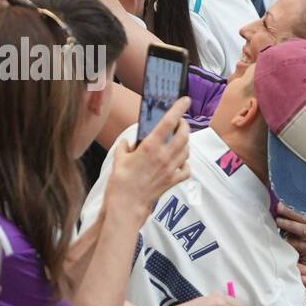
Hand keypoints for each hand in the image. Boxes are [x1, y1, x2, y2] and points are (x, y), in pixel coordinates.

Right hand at [106, 97, 190, 214]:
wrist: (127, 204)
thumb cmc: (121, 181)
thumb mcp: (119, 158)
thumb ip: (125, 146)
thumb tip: (128, 142)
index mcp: (150, 146)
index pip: (169, 122)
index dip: (179, 109)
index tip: (185, 100)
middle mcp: (164, 156)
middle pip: (184, 135)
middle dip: (184, 125)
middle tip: (180, 122)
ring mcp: (171, 169)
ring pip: (187, 150)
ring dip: (185, 142)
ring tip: (178, 140)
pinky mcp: (173, 181)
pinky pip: (186, 169)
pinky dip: (186, 163)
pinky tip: (180, 161)